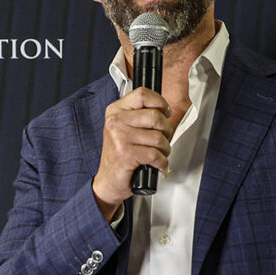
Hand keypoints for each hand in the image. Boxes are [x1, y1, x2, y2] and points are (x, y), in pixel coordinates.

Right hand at [91, 87, 172, 219]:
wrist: (108, 180)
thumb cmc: (119, 155)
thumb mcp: (125, 128)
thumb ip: (140, 115)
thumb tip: (164, 109)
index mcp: (115, 111)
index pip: (142, 94)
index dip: (160, 102)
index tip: (165, 111)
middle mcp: (115, 122)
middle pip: (155, 116)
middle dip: (167, 130)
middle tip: (163, 139)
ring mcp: (119, 137)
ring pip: (158, 137)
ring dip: (165, 149)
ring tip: (158, 154)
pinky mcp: (126, 154)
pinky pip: (156, 154)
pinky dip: (162, 162)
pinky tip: (157, 164)